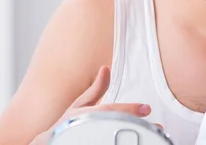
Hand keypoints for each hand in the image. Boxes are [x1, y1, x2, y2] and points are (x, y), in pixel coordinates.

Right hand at [31, 66, 156, 143]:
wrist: (49, 144)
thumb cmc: (65, 125)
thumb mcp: (79, 106)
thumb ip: (95, 89)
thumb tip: (106, 68)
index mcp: (84, 116)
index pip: (108, 111)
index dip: (128, 109)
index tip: (146, 108)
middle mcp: (85, 130)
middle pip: (112, 128)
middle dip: (135, 127)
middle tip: (155, 127)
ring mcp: (87, 141)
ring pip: (111, 142)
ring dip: (132, 141)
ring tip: (151, 139)